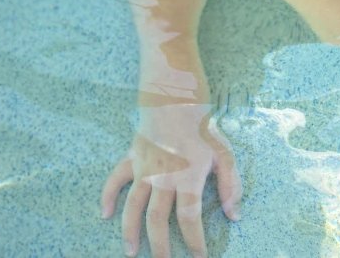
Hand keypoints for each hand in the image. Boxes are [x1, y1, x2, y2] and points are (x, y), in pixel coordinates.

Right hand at [101, 102, 241, 257]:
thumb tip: (235, 216)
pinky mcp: (133, 157)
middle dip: (159, 247)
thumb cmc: (203, 127)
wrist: (177, 97)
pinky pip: (115, 178)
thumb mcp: (224, 153)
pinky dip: (108, 195)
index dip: (194, 242)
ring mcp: (145, 167)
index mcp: (188, 176)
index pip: (189, 218)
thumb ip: (230, 186)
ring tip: (131, 252)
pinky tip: (104, 213)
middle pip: (157, 220)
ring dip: (130, 230)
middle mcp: (164, 176)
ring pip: (133, 206)